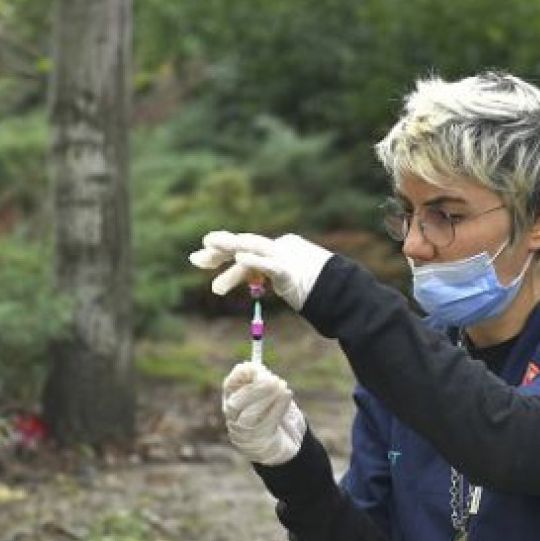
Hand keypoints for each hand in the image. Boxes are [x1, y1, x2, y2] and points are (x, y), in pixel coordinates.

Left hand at [188, 231, 332, 310]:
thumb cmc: (318, 289)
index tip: (200, 259)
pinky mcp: (292, 272)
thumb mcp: (287, 279)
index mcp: (280, 249)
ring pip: (252, 249)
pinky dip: (254, 262)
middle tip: (194, 259)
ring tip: (205, 252)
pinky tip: (237, 260)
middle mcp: (281, 248)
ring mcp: (287, 258)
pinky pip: (271, 266)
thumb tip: (249, 276)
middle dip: (217, 251)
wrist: (345, 295)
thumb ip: (267, 274)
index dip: (221, 254)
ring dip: (227, 250)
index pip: (245, 249)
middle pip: (244, 245)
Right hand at [222, 361, 306, 465]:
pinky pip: (267, 423)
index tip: (254, 366)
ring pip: (250, 415)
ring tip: (283, 385)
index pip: (229, 386)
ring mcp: (244, 434)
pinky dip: (278, 407)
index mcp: (233, 402)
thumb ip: (262, 381)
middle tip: (272, 379)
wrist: (288, 442)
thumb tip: (255, 366)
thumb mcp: (271, 395)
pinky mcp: (259, 442)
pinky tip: (287, 394)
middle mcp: (234, 419)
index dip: (240, 375)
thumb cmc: (277, 414)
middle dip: (254, 389)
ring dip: (267, 398)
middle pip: (236, 403)